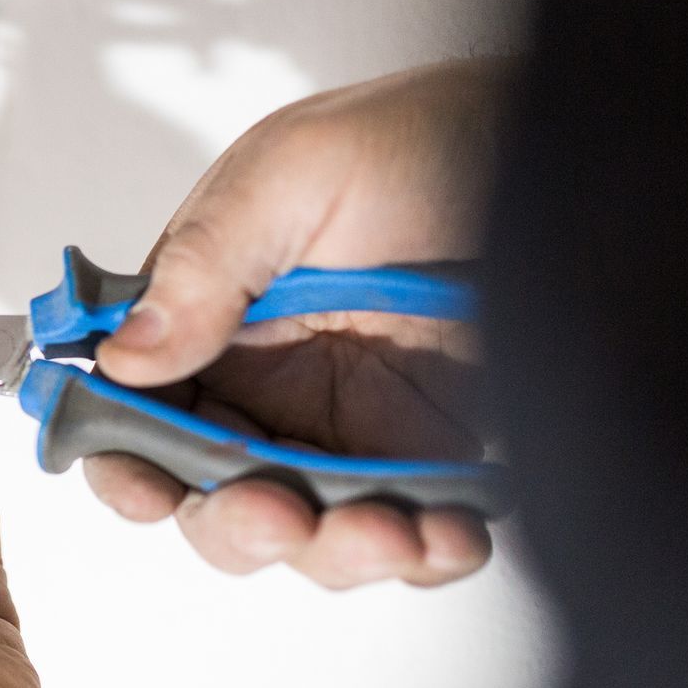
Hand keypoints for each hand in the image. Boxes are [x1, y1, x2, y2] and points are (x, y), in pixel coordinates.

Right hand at [89, 59, 505, 588]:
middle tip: (282, 514)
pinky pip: (411, 531)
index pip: (133, 413)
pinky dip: (426, 553)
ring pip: (308, 536)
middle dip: (238, 526)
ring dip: (338, 553)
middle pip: (210, 497)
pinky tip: (449, 533)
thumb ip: (203, 265)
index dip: (126, 463)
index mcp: (206, 317)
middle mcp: (265, 383)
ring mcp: (348, 425)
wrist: (562, 137)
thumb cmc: (420, 134)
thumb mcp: (290, 174)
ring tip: (392, 529)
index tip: (152, 490)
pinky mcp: (430, 452)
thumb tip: (125, 353)